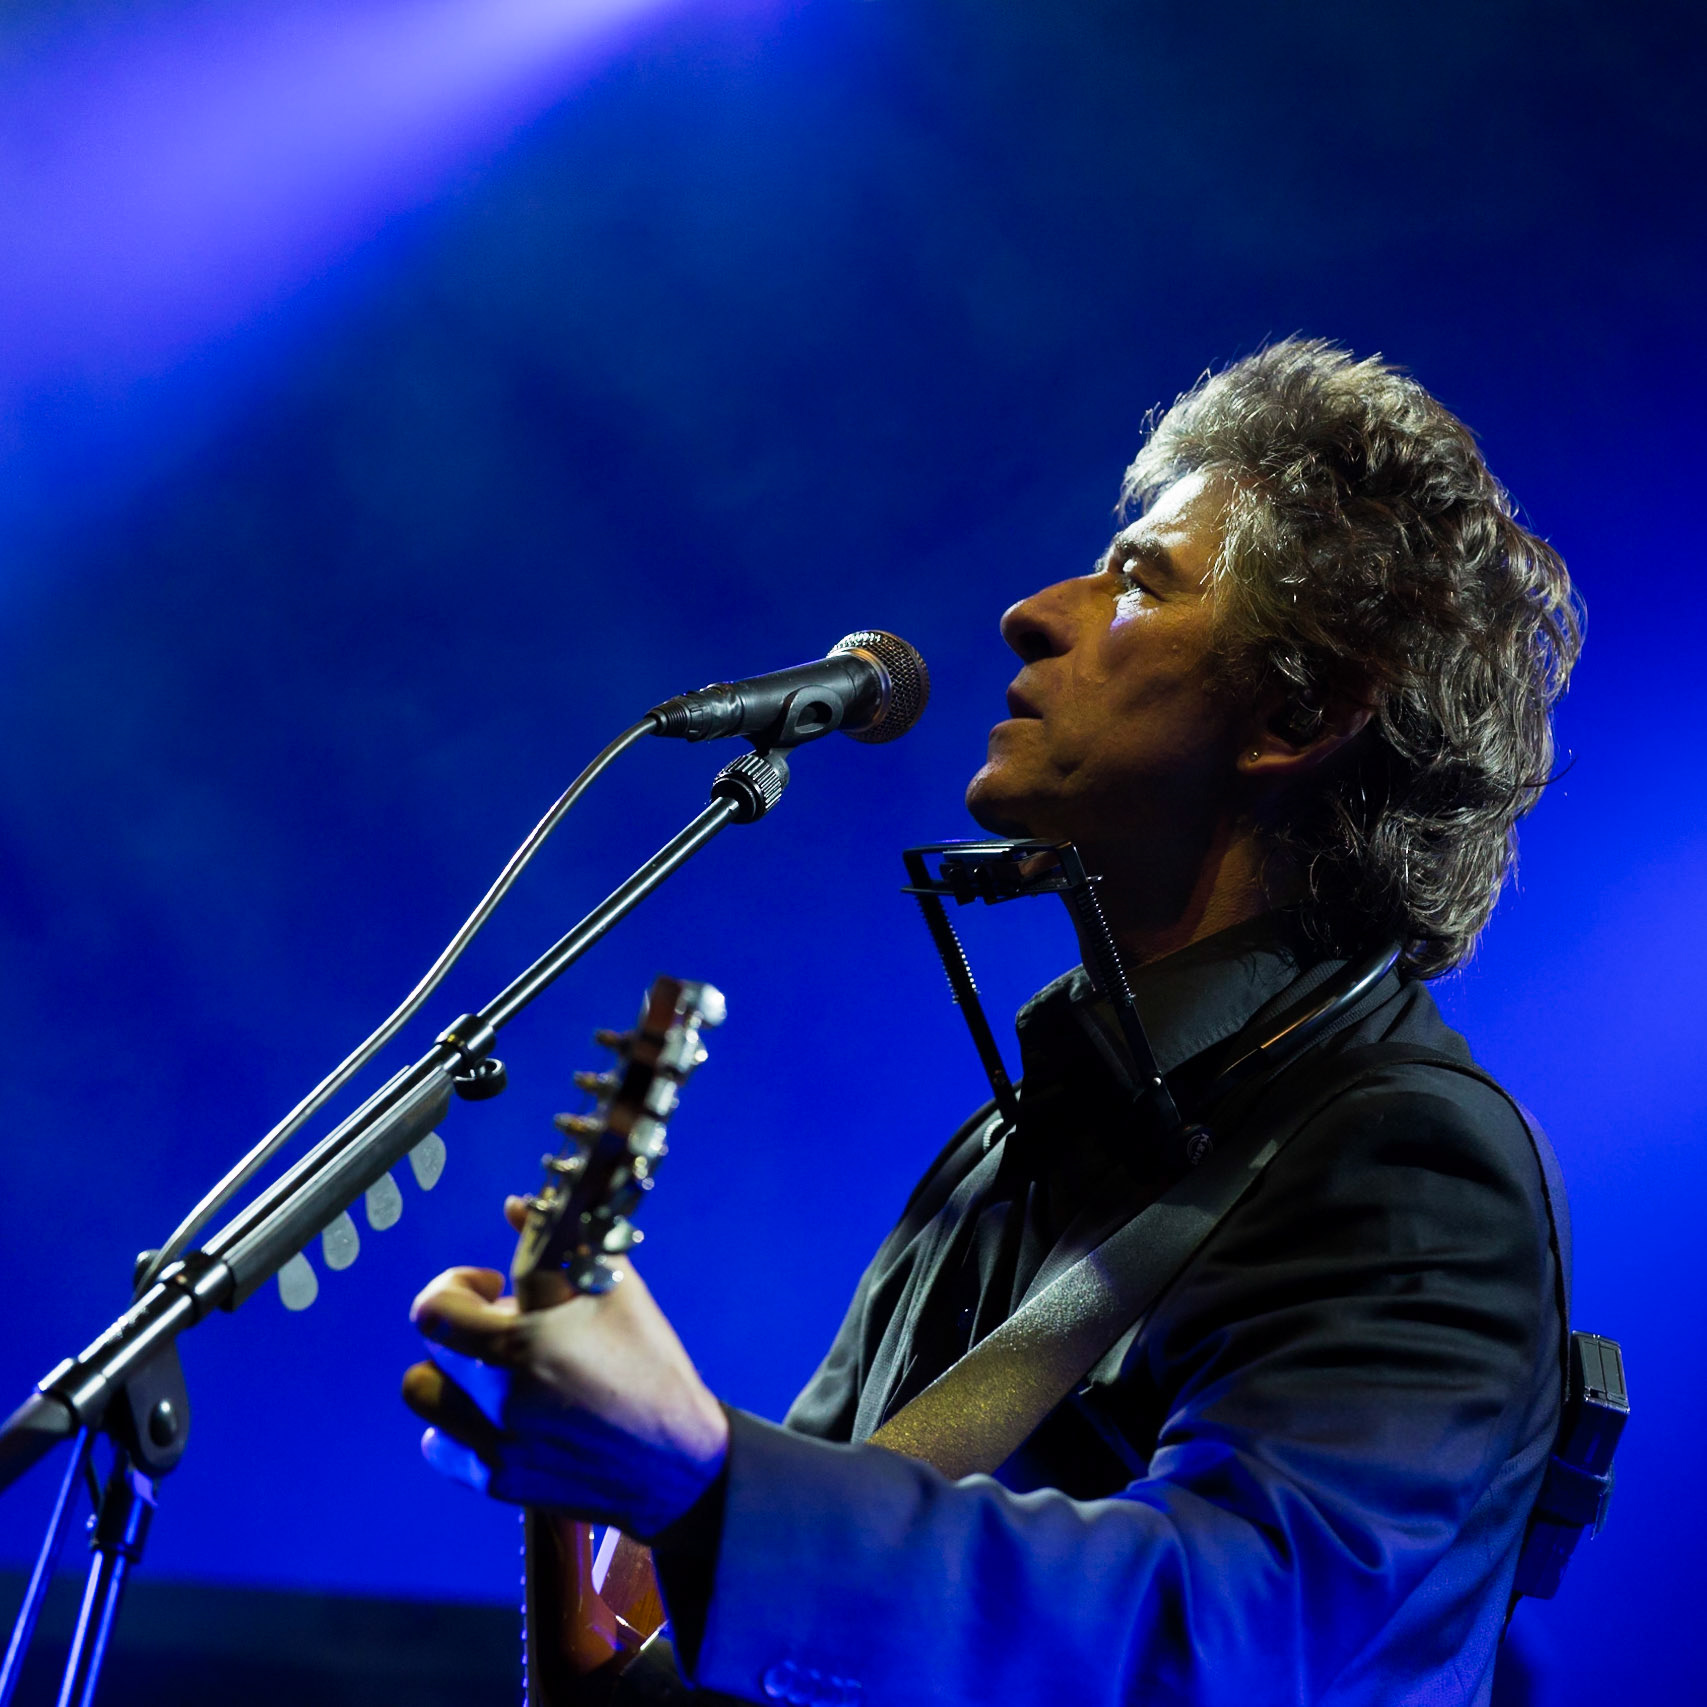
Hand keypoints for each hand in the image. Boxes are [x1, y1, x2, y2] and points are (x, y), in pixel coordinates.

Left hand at [401, 1201, 728, 1539]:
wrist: (676, 1461)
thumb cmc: (649, 1364)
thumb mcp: (615, 1290)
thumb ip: (557, 1243)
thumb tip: (515, 1205)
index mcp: (523, 1343)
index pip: (440, 1304)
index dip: (460, 1281)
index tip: (491, 1283)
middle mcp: (498, 1395)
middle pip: (432, 1343)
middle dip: (462, 1320)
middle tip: (506, 1322)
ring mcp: (493, 1442)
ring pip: (422, 1391)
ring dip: (448, 1370)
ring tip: (491, 1367)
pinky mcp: (496, 1480)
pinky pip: (438, 1445)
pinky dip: (453, 1425)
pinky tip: (490, 1413)